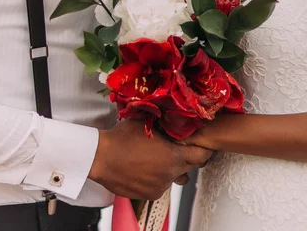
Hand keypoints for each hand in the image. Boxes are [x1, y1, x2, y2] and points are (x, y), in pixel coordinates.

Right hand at [88, 119, 212, 199]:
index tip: (205, 145)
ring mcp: (160, 186)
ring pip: (173, 177)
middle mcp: (170, 174)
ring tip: (157, 157)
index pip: (201, 156)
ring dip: (170, 168)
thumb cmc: (123, 137)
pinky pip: (159, 185)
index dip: (205, 150)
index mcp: (174, 156)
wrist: (102, 157)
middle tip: (179, 147)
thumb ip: (164, 122)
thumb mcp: (147, 122)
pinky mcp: (149, 195)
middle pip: (189, 167)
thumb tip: (174, 112)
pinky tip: (145, 167)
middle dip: (187, 158)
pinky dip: (156, 178)